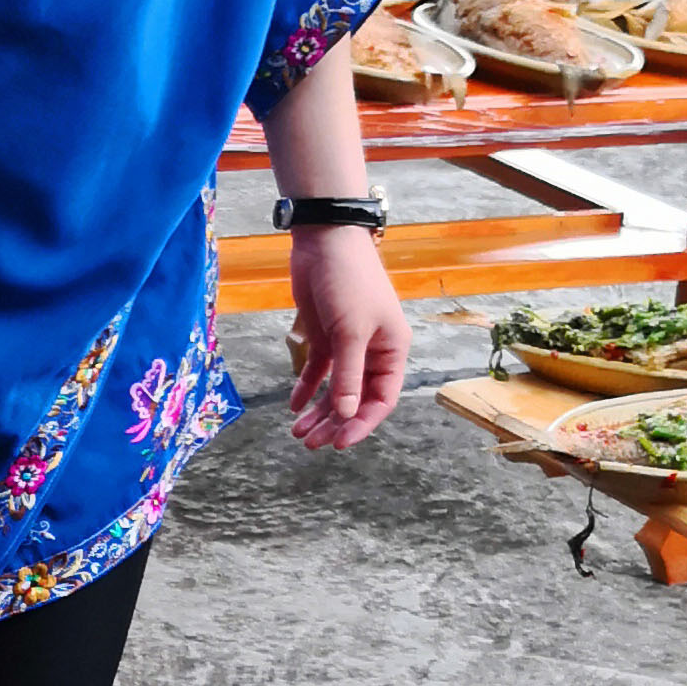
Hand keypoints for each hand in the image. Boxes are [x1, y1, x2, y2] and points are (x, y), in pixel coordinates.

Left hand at [286, 225, 409, 449]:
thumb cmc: (349, 282)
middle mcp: (372, 351)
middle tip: (310, 444)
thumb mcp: (351, 331)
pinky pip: (318, 371)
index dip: (362, 423)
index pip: (382, 399)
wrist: (325, 242)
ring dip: (319, 411)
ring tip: (298, 433)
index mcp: (392, 350)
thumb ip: (348, 376)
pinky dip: (306, 388)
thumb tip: (348, 415)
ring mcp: (347, 344)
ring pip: (335, 388)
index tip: (339, 443)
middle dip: (335, 423)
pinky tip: (293, 406)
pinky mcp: (325, 336)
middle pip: (356, 399)